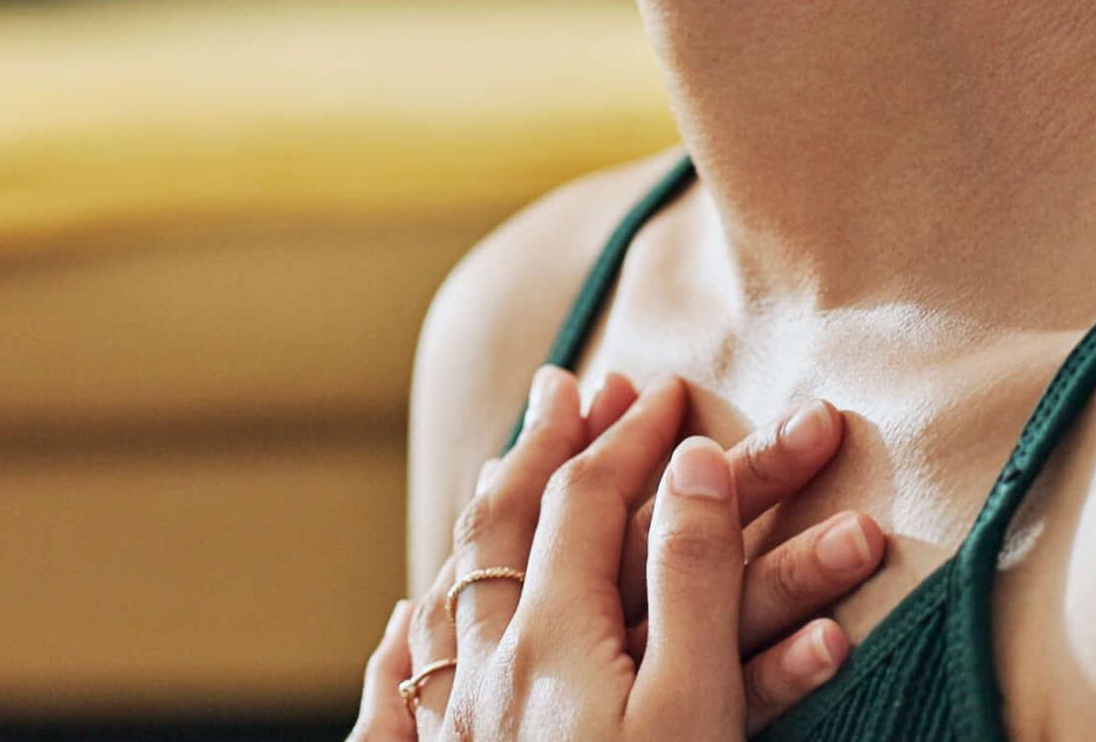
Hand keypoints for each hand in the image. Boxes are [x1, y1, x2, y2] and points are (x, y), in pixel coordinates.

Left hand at [350, 367, 876, 738]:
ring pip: (456, 592)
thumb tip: (688, 462)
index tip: (667, 389)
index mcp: (554, 638)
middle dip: (546, 449)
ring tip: (501, 471)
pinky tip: (401, 631)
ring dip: (488, 520)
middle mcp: (490, 671)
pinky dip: (411, 634)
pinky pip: (407, 688)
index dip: (630, 436)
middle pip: (508, 527)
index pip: (586, 500)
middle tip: (572, 387)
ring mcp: (462, 729)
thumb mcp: (694, 704)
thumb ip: (691, 579)